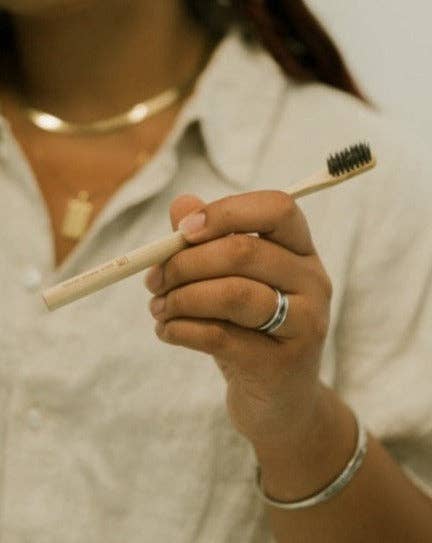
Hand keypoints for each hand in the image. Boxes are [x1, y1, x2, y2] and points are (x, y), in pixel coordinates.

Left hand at [144, 191, 331, 454]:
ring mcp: (303, 325)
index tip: (183, 231)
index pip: (277, 208)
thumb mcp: (234, 284)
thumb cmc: (252, 334)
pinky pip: (220, 336)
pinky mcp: (281, 364)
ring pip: (232, 294)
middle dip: (184, 263)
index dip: (226, 212)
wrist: (280, 403)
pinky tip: (166, 331)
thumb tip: (182, 204)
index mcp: (301, 253)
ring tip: (158, 308)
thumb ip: (208, 242)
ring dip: (180, 298)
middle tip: (154, 280)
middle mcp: (312, 283)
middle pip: (243, 252)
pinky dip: (181, 330)